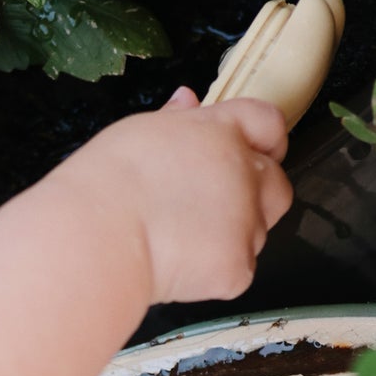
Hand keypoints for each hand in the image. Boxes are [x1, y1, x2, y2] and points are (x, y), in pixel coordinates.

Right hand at [44, 87, 291, 308]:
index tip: (258, 151)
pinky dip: (216, 273)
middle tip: (213, 206)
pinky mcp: (238, 266)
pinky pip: (238, 271)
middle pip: (276, 183)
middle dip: (256, 195)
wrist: (99, 238)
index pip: (268, 123)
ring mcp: (245, 222)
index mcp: (220, 132)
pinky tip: (180, 264)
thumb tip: (187, 103)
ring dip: (233, 235)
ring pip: (257, 231)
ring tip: (183, 238)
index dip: (264, 140)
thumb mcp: (139, 132)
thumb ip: (176, 121)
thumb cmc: (105, 187)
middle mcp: (243, 173)